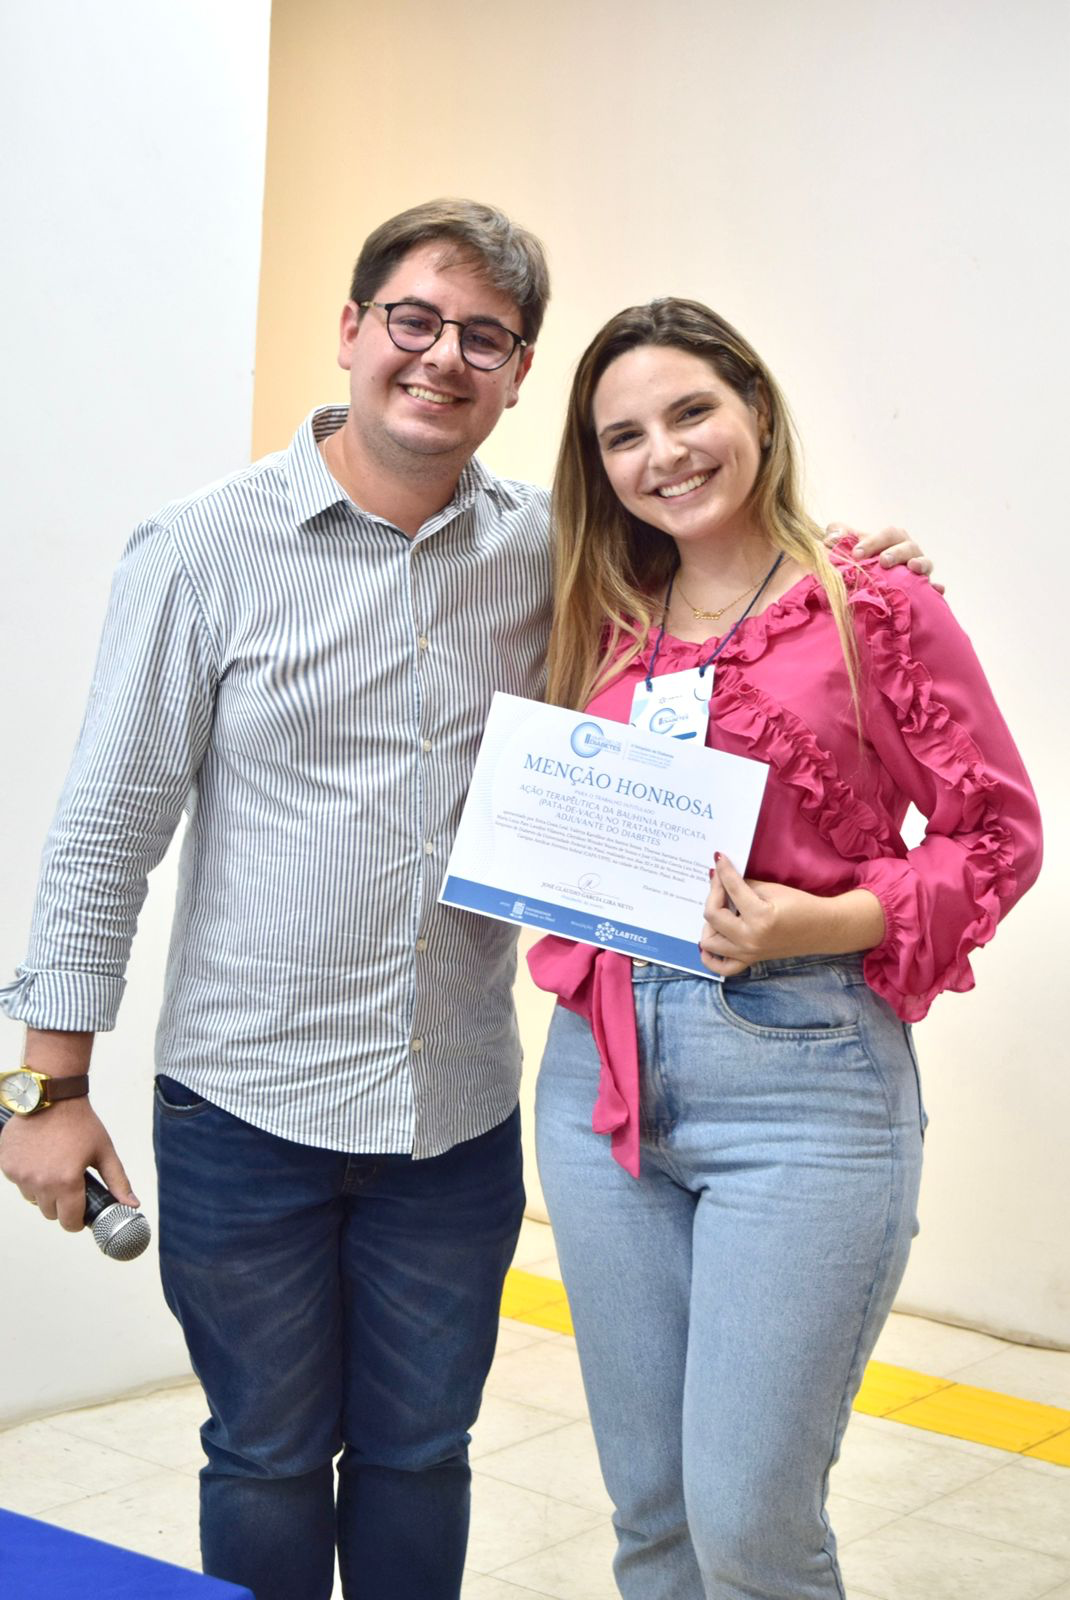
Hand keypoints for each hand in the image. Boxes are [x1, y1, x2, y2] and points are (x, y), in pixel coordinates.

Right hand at [0, 1099, 136, 1230]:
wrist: (53, 1096)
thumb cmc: (80, 1122)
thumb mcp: (104, 1152)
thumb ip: (117, 1182)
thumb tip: (131, 1205)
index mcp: (66, 1183)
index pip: (69, 1222)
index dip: (77, 1220)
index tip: (80, 1212)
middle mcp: (39, 1183)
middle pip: (50, 1212)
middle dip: (61, 1202)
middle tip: (69, 1181)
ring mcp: (20, 1175)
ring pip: (32, 1198)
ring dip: (42, 1189)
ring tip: (53, 1165)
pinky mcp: (6, 1164)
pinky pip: (17, 1181)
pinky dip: (27, 1174)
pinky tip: (38, 1156)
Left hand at [699, 856, 885, 977]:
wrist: (822, 929)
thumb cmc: (801, 905)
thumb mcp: (772, 890)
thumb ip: (745, 885)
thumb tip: (723, 880)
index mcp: (759, 917)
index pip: (732, 889)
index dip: (723, 871)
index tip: (718, 858)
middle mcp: (750, 939)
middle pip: (712, 915)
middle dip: (713, 893)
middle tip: (719, 882)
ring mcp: (748, 953)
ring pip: (709, 941)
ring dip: (709, 922)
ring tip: (719, 909)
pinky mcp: (751, 960)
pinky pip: (721, 967)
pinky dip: (710, 957)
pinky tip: (709, 942)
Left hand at [825, 523, 943, 594]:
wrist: (870, 585)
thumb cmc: (862, 561)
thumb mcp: (849, 546)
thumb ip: (839, 535)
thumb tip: (831, 537)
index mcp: (892, 540)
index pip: (888, 534)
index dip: (873, 541)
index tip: (856, 553)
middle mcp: (908, 552)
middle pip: (909, 546)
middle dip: (896, 552)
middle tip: (883, 561)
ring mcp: (918, 570)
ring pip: (925, 563)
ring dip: (920, 564)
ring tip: (912, 568)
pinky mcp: (924, 588)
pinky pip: (934, 587)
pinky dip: (936, 588)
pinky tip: (936, 589)